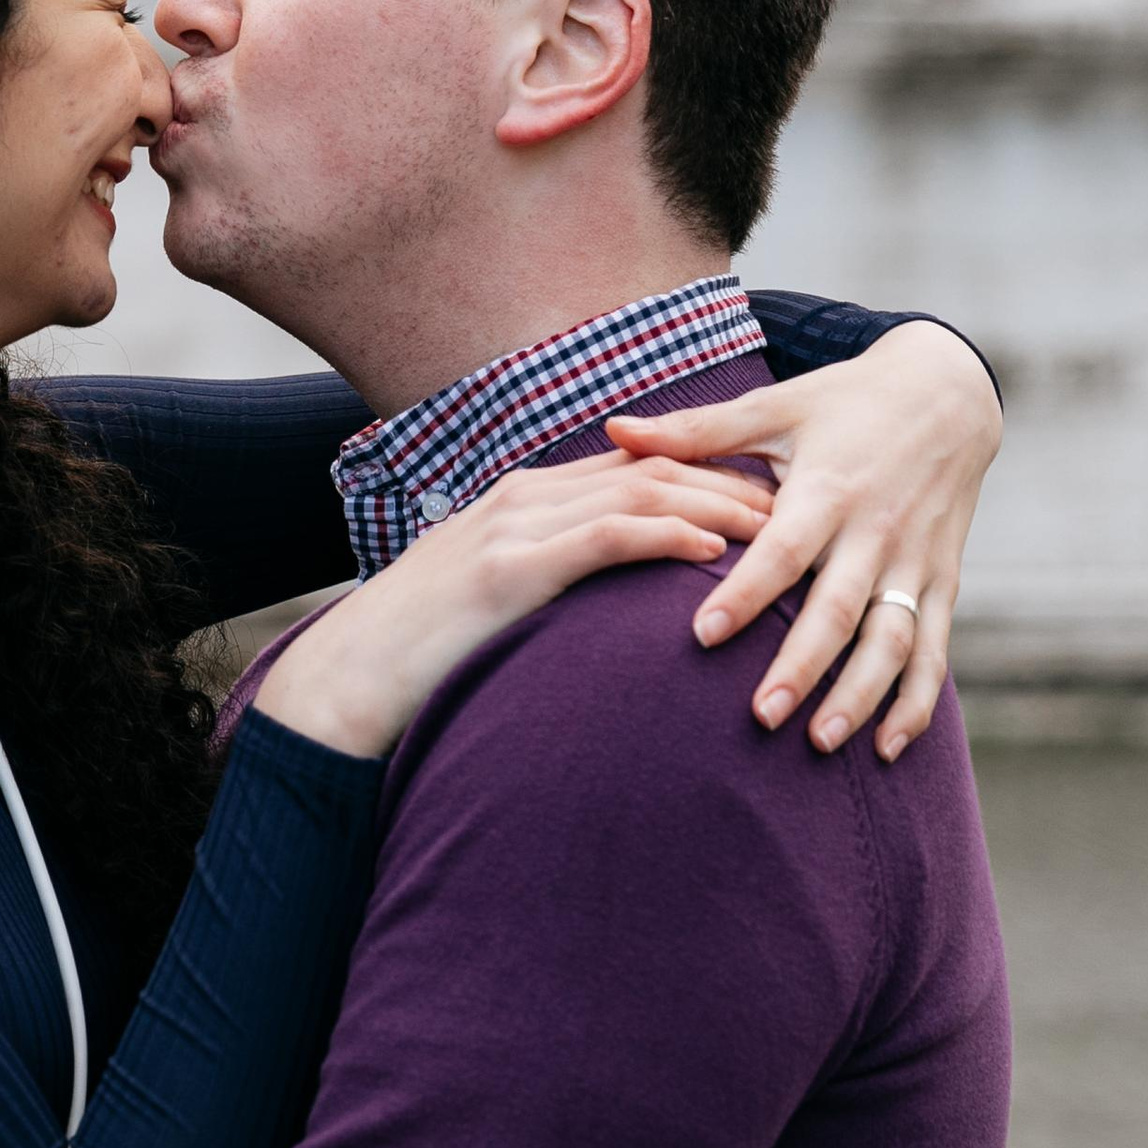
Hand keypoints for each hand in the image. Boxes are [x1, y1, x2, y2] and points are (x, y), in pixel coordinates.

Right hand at [261, 451, 775, 758]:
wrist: (347, 678)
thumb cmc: (422, 654)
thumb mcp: (493, 603)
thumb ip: (549, 584)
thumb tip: (609, 606)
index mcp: (523, 500)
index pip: (635, 469)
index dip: (708, 476)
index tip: (771, 497)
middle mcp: (523, 497)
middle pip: (651, 470)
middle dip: (730, 483)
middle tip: (800, 506)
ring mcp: (513, 526)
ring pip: (638, 493)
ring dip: (716, 507)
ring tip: (779, 529)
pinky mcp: (508, 569)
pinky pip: (603, 537)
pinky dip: (663, 537)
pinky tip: (712, 554)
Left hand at [605, 319, 998, 756]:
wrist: (948, 396)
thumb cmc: (844, 403)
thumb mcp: (775, 405)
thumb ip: (696, 429)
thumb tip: (614, 430)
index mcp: (828, 489)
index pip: (785, 549)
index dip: (747, 592)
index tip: (703, 634)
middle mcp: (877, 531)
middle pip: (840, 609)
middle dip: (803, 665)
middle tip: (760, 715)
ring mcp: (915, 562)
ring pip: (893, 640)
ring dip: (861, 696)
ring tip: (817, 742)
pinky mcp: (942, 582)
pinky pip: (934, 651)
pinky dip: (917, 704)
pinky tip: (885, 750)